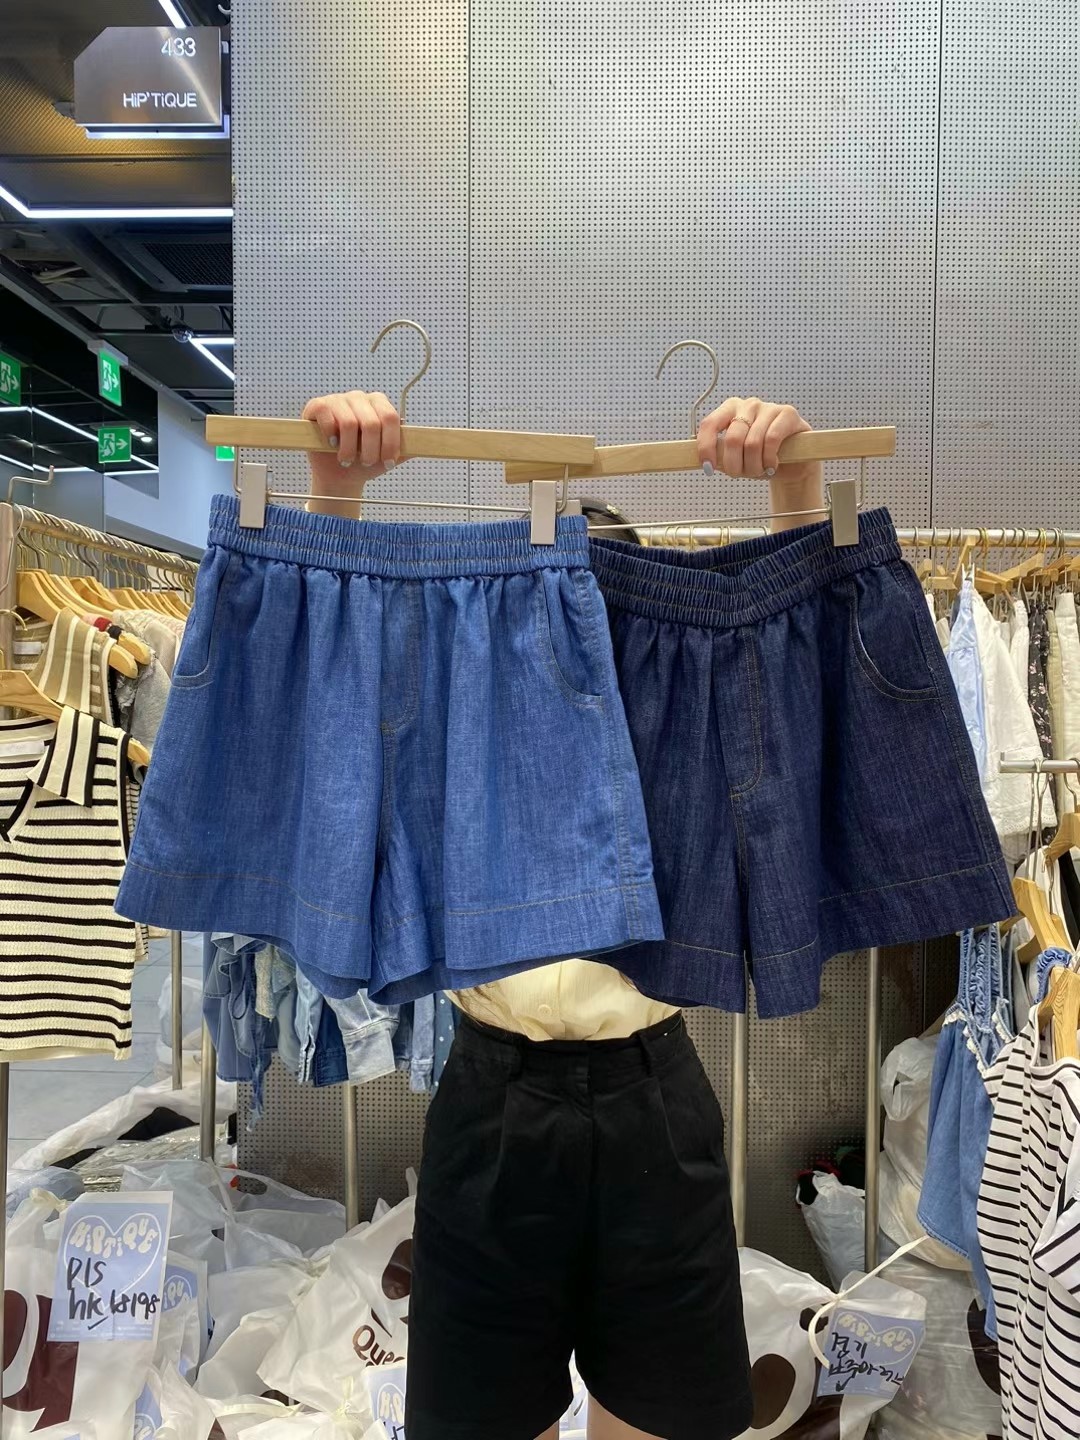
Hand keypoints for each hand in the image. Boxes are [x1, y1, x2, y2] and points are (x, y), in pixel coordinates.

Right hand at [301, 391, 401, 514]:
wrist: (336, 473)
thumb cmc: (361, 462)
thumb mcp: (385, 458)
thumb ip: (404, 450)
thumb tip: (423, 444)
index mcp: (379, 404)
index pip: (390, 418)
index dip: (391, 443)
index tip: (388, 462)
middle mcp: (360, 398)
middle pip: (372, 423)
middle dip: (370, 450)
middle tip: (365, 463)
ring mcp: (338, 400)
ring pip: (349, 423)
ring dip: (349, 449)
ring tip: (347, 460)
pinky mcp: (318, 406)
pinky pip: (328, 418)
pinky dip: (331, 438)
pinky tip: (332, 446)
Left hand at [697, 396, 823, 530]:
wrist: (793, 462)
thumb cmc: (760, 458)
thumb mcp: (736, 457)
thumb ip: (721, 455)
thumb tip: (705, 461)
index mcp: (729, 410)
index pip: (710, 424)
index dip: (706, 448)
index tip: (708, 469)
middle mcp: (748, 405)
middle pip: (732, 439)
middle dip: (734, 465)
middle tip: (740, 475)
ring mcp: (768, 407)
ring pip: (752, 443)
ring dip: (754, 466)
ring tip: (759, 471)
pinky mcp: (788, 414)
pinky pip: (771, 440)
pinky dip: (769, 459)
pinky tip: (772, 465)